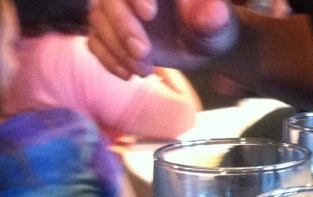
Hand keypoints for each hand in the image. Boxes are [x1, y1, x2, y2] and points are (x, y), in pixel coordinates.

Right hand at [89, 0, 237, 78]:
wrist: (200, 47)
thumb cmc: (210, 31)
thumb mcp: (217, 27)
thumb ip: (213, 18)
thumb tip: (211, 14)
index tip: (149, 14)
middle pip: (109, 0)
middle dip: (123, 27)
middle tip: (144, 53)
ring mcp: (118, 11)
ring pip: (99, 20)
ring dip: (117, 49)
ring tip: (145, 70)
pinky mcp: (110, 32)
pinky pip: (94, 41)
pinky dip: (108, 59)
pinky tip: (129, 74)